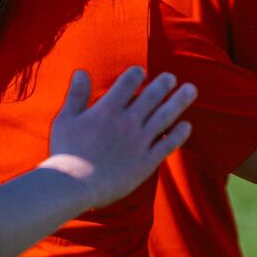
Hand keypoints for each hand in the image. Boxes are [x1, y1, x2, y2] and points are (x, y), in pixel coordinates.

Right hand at [44, 67, 196, 209]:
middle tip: (171, 77)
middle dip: (164, 83)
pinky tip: (187, 125)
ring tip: (191, 89)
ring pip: (166, 116)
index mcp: (108, 109)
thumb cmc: (66, 152)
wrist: (74, 185)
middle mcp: (128, 122)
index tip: (141, 71)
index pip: (128, 82)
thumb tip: (81, 71)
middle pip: (152, 96)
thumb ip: (76, 95)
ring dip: (180, 101)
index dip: (136, 74)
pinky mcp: (147, 161)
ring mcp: (140, 141)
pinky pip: (169, 144)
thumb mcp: (65, 119)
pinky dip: (180, 134)